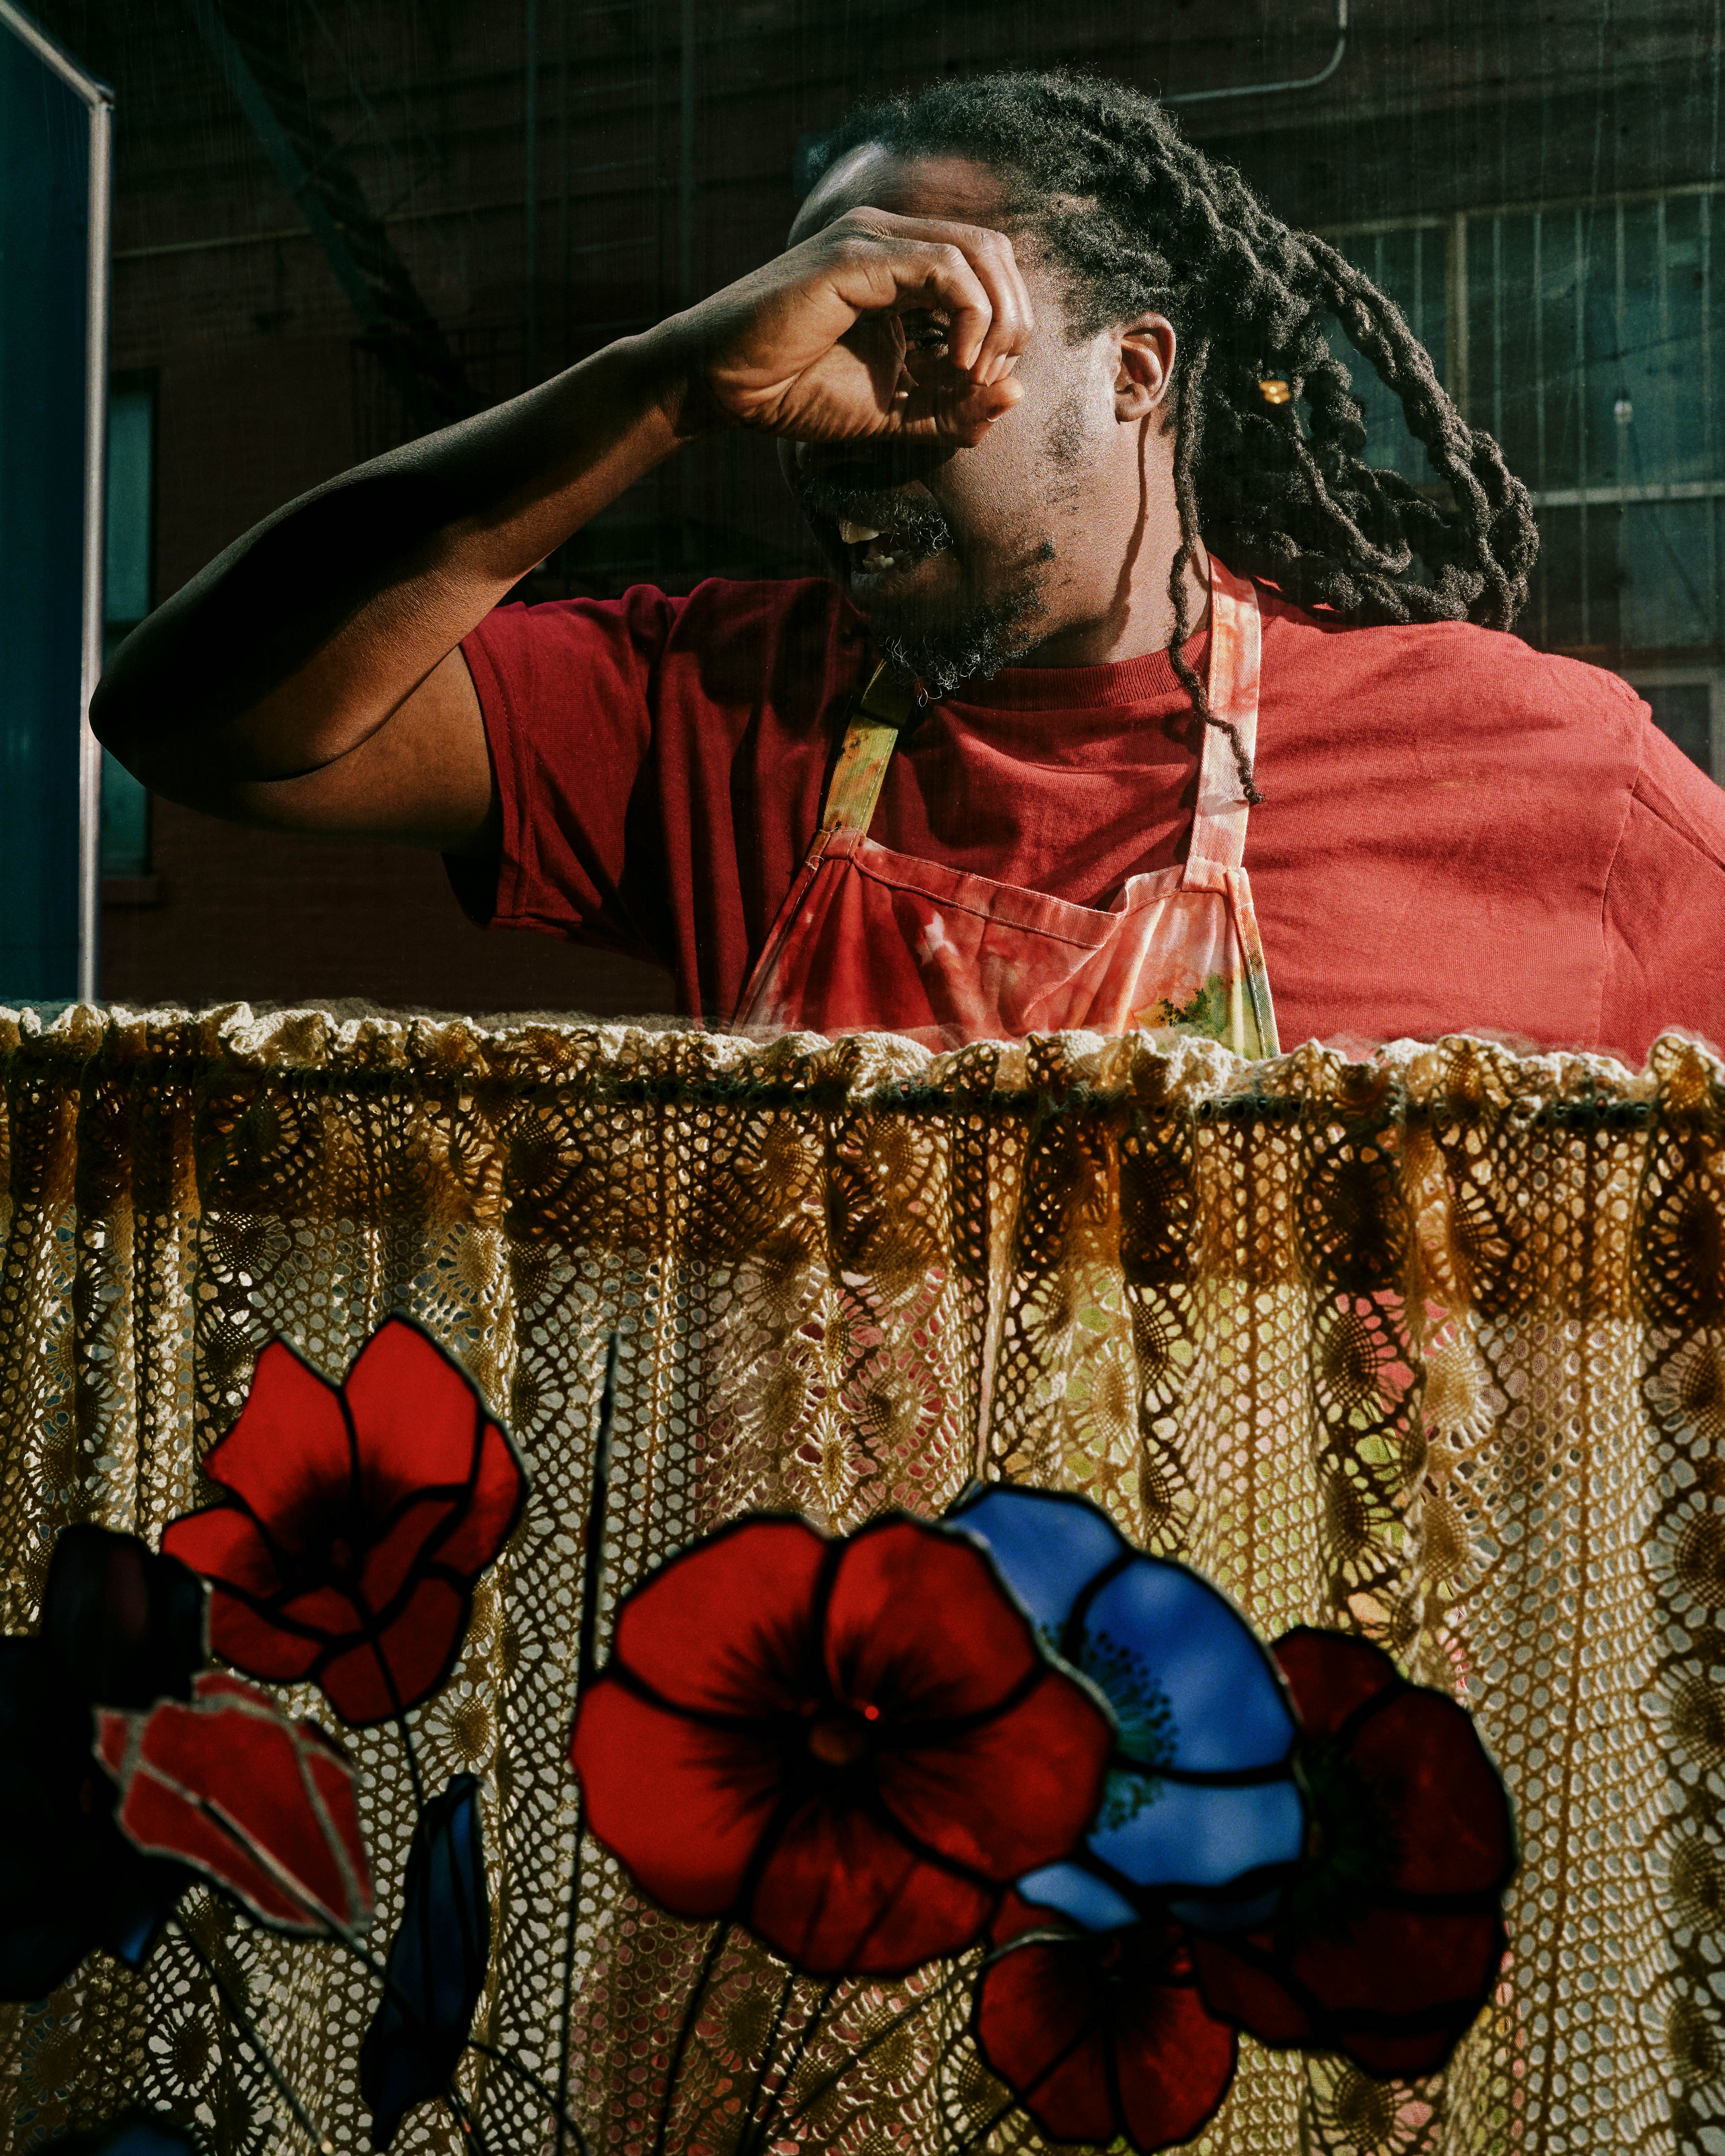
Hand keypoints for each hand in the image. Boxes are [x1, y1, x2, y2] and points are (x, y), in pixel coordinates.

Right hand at [653, 208, 1033, 446]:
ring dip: (996, 319)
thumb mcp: (894, 413)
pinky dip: (969, 315)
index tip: (982, 385)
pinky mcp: (855, 255)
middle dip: (1013, 321)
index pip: (989, 271)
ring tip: (972, 373)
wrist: (722, 388)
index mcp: (902, 266)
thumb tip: (1016, 396)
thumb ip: (952, 408)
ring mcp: (872, 239)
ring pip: (979, 253)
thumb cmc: (795, 392)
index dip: (1007, 328)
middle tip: (986, 379)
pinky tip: (955, 362)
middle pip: (996, 253)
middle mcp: (891, 239)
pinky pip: (945, 266)